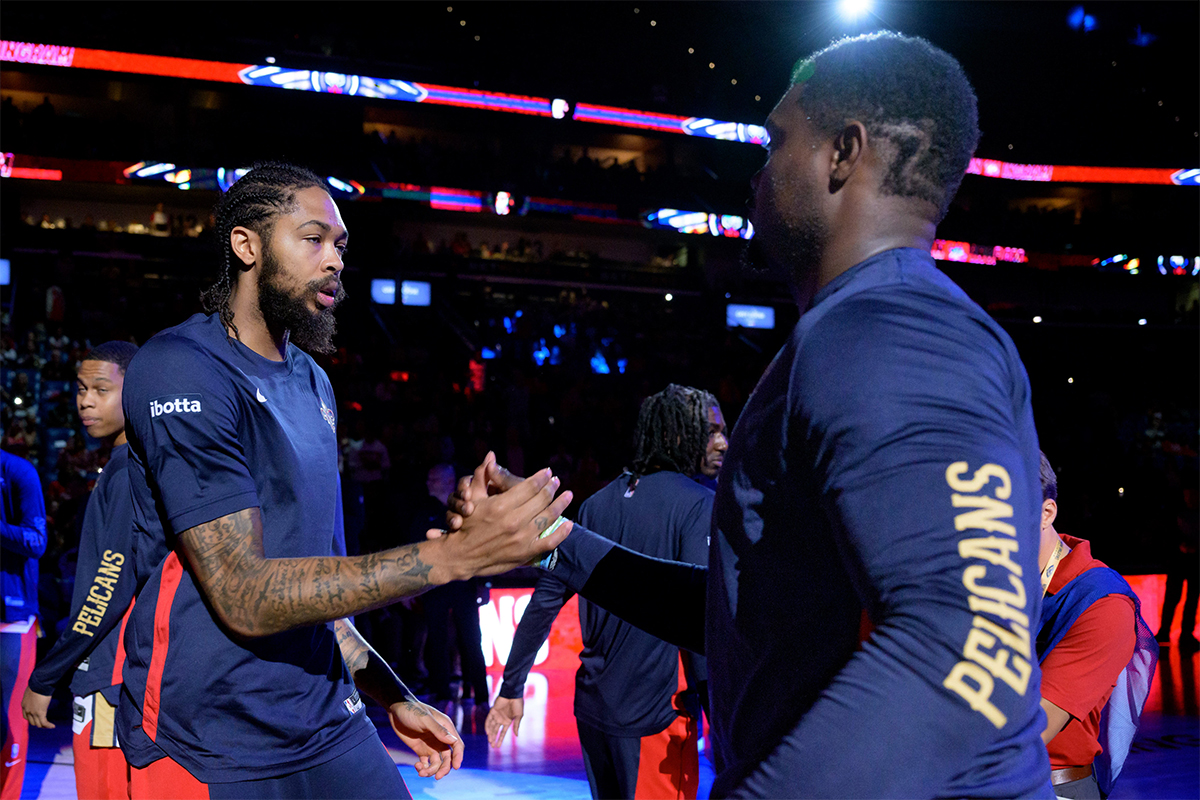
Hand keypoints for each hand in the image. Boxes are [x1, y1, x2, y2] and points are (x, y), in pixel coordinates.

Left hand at [22, 688, 53, 728]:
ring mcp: (33, 713)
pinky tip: (53, 726)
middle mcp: (27, 711)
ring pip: (38, 724)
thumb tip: (37, 696)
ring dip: (43, 725)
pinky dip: (48, 725)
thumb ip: (32, 696)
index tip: (37, 718)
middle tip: (44, 722)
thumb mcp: (31, 692)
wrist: (39, 684)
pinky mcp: (40, 713)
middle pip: (31, 721)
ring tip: (49, 726)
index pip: (26, 716)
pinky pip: (44, 722)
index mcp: (24, 705)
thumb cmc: (37, 685)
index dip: (32, 718)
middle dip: (38, 723)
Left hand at [389, 699, 463, 779]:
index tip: (456, 767)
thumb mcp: (425, 719)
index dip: (458, 757)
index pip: (457, 745)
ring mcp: (431, 745)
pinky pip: (426, 763)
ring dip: (431, 770)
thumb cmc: (412, 710)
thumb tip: (452, 741)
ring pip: (436, 763)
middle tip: (437, 776)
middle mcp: (440, 738)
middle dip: (444, 768)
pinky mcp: (420, 750)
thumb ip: (438, 730)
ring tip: (421, 772)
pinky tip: (417, 766)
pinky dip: (423, 768)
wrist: (396, 709)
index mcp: (446, 728)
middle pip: (447, 758)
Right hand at [433, 458, 572, 579]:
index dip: (541, 477)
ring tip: (568, 495)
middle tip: (556, 481)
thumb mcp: (472, 499)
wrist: (461, 557)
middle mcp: (513, 521)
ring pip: (548, 517)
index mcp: (501, 506)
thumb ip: (483, 476)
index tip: (547, 472)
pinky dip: (562, 532)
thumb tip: (491, 455)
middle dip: (551, 488)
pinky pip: (550, 542)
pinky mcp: (525, 553)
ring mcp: (521, 539)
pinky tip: (569, 523)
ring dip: (561, 504)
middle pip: (541, 499)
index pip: (529, 486)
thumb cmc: (464, 524)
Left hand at [485, 696, 524, 746]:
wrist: (513, 693)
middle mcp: (501, 719)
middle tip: (492, 745)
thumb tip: (516, 736)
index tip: (497, 746)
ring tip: (490, 740)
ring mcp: (497, 715)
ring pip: (491, 726)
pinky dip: (487, 725)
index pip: (502, 732)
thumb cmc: (518, 704)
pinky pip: (488, 719)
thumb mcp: (519, 716)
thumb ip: (516, 725)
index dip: (500, 739)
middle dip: (493, 738)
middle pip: (495, 731)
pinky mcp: (493, 710)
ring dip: (490, 733)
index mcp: (508, 721)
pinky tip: (487, 731)